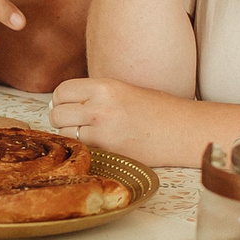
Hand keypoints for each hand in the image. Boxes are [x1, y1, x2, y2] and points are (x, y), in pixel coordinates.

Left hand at [48, 75, 195, 165]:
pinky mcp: (109, 153)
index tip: (67, 105)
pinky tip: (99, 145)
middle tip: (74, 122)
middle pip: (56, 114)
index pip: (61, 91)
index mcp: (104, 86)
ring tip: (89, 134)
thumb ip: (94, 94)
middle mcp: (100, 108)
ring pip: (65, 134)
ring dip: (71, 135)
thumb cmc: (157, 109)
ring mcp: (103, 132)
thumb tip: (60, 103)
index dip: (61, 100)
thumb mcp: (123, 90)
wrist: (182, 130)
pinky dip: (85, 148)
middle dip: (61, 119)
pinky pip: (82, 149)